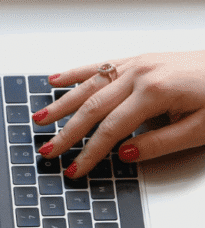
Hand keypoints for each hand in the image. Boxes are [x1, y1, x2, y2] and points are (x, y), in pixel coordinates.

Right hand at [32, 51, 204, 177]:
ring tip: (39, 118)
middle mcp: (139, 74)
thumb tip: (125, 154)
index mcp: (154, 92)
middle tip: (49, 150)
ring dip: (61, 103)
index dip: (90, 152)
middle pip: (92, 107)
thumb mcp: (202, 129)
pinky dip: (75, 73)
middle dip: (67, 131)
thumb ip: (161, 143)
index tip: (76, 168)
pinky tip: (56, 80)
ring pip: (88, 85)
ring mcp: (137, 64)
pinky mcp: (139, 59)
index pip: (111, 130)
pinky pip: (99, 65)